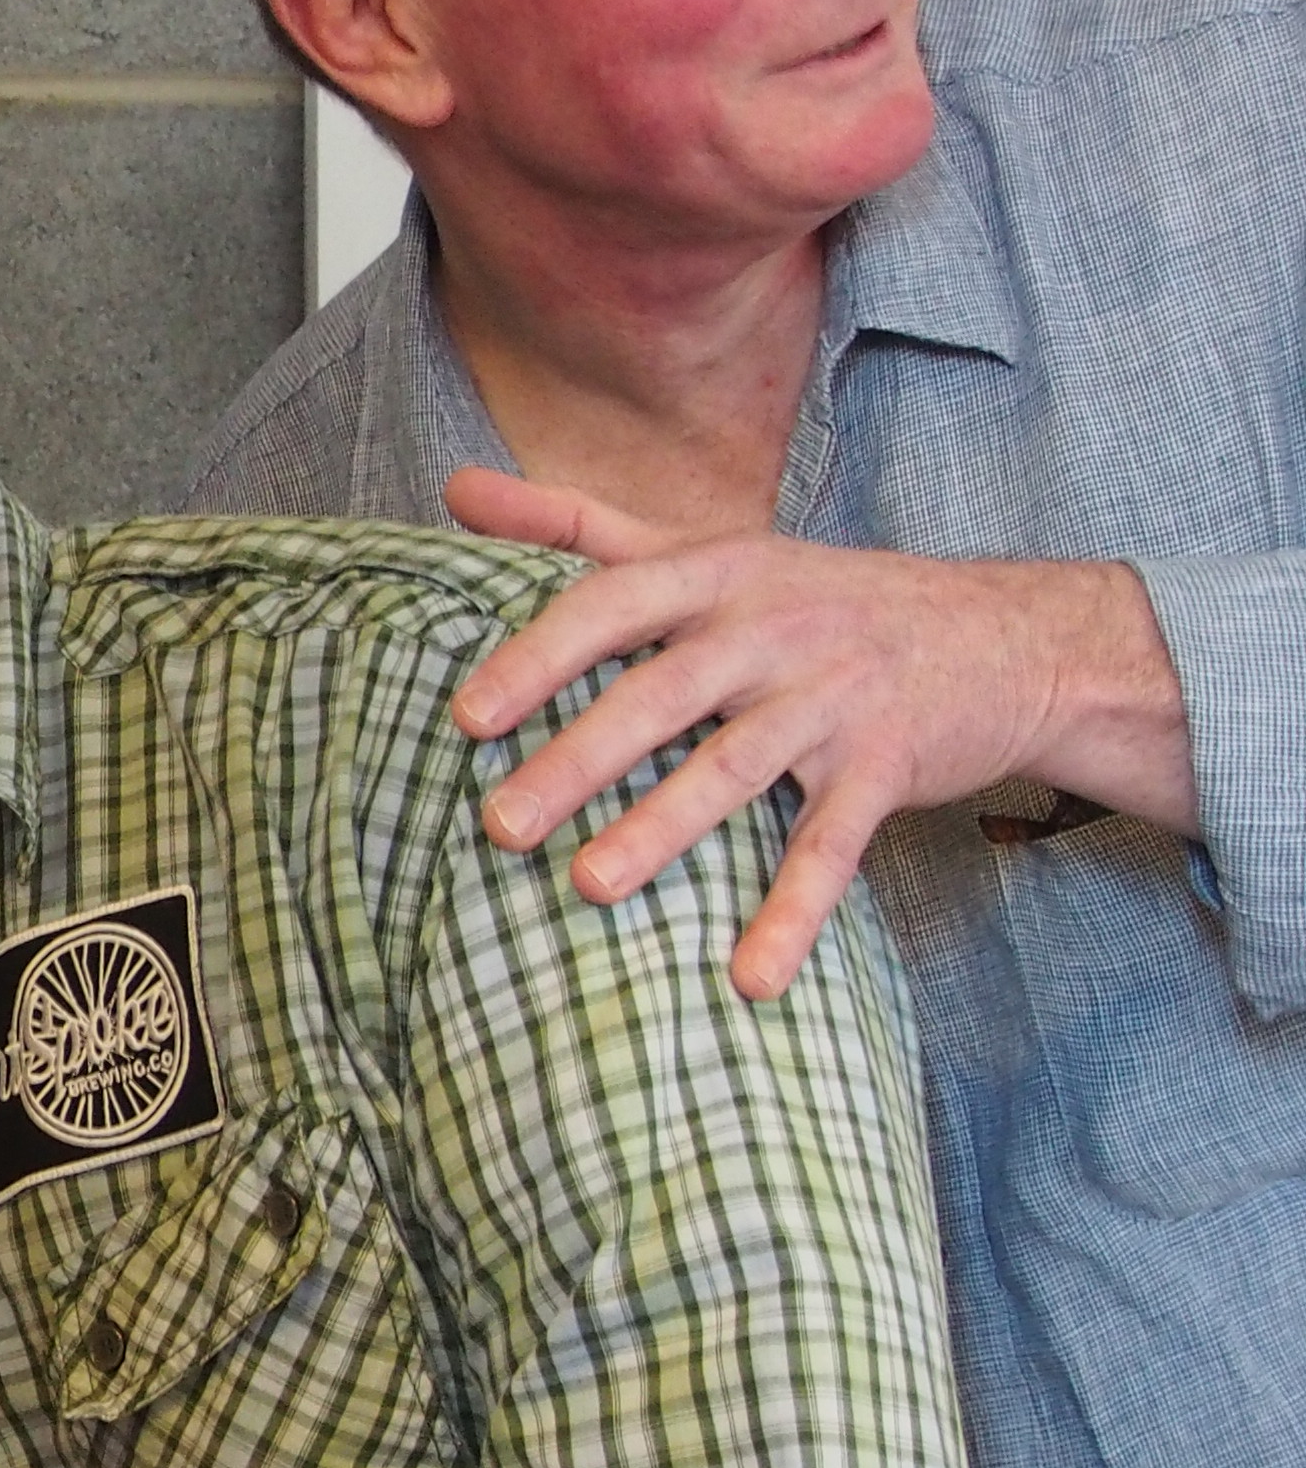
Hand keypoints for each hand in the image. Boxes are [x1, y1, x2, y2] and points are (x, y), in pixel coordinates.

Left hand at [445, 467, 1191, 1001]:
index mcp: (719, 572)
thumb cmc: (820, 598)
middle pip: (663, 692)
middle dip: (579, 758)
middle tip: (500, 823)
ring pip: (736, 767)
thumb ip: (579, 525)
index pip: (614, 603)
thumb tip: (457, 488)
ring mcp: (834, 698)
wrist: (1009, 634)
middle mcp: (773, 629)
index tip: (466, 716)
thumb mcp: (708, 546)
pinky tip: (750, 979)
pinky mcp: (887, 765)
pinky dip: (792, 913)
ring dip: (662, 830)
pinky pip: (831, 846)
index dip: (538, 657)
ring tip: (589, 885)